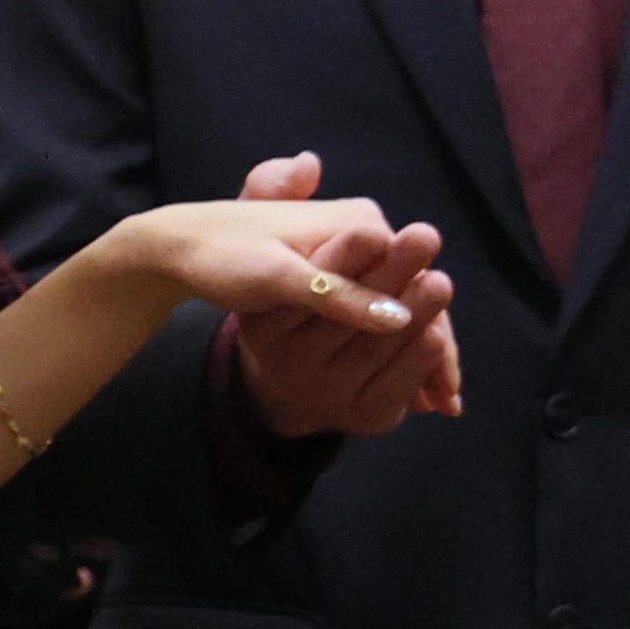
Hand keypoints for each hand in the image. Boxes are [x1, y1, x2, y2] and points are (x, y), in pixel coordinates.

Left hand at [138, 154, 456, 436]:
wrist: (184, 244)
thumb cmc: (226, 257)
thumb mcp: (280, 279)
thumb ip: (338, 295)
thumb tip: (396, 315)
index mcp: (361, 221)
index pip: (415, 284)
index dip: (436, 338)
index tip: (445, 389)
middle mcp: (364, 230)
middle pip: (410, 299)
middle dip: (433, 352)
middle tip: (446, 407)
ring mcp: (349, 252)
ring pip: (394, 311)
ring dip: (416, 356)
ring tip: (430, 407)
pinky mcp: (332, 272)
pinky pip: (369, 313)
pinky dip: (387, 347)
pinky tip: (397, 386)